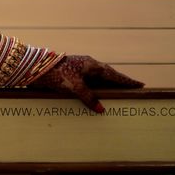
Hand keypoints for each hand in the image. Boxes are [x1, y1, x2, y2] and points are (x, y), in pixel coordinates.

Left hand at [27, 54, 143, 112]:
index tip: (140, 84)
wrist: (34, 68)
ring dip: (108, 86)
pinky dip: (96, 90)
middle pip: (108, 75)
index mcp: (92, 65)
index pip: (114, 74)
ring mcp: (79, 69)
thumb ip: (89, 97)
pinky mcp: (71, 74)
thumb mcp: (76, 87)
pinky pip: (88, 83)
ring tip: (119, 94)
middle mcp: (87, 65)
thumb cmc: (57, 74)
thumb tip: (101, 109)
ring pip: (98, 79)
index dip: (127, 81)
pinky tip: (97, 96)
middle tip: (133, 89)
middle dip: (120, 83)